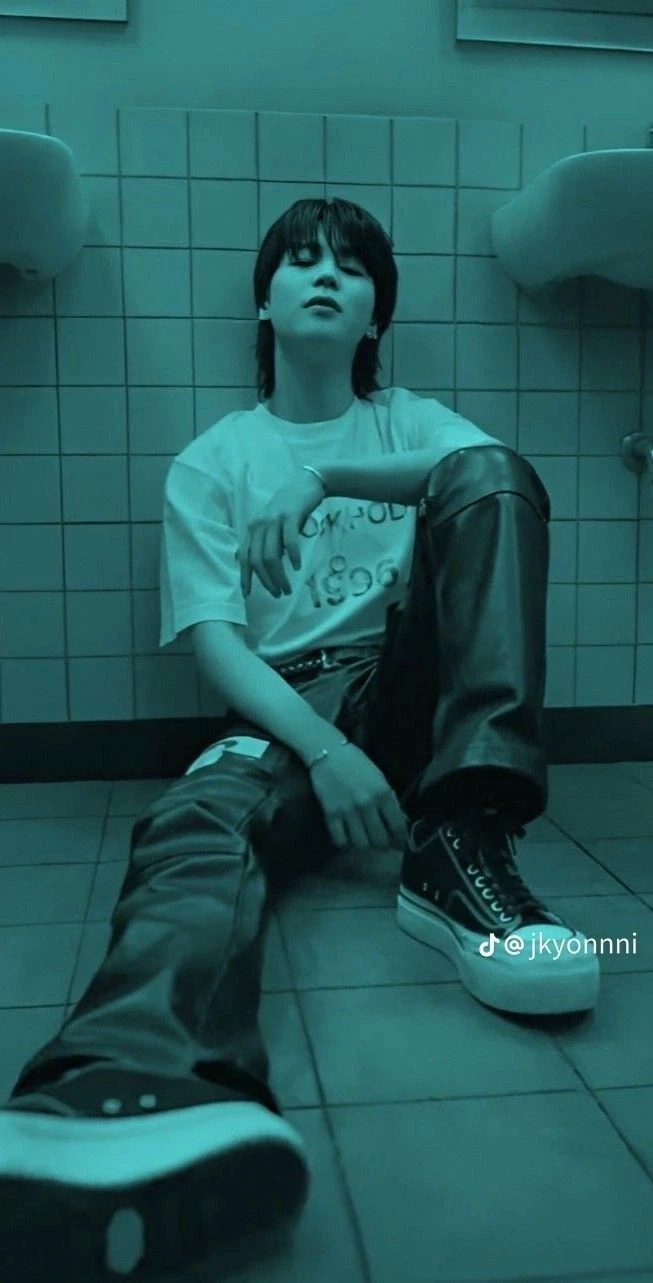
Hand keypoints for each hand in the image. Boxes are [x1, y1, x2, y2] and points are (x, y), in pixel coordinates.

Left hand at [239, 465, 324, 598]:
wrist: (305, 483)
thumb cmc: (289, 508)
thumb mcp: (271, 525)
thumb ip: (264, 543)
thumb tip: (254, 565)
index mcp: (252, 529)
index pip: (244, 557)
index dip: (244, 577)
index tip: (247, 595)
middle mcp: (259, 525)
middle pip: (257, 561)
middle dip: (266, 582)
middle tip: (277, 594)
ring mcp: (274, 520)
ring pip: (272, 556)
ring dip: (279, 576)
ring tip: (287, 589)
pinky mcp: (290, 516)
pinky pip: (289, 542)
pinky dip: (293, 557)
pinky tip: (297, 567)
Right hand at [308, 740, 407, 850]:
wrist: (328, 752)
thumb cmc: (357, 763)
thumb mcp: (379, 778)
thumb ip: (390, 800)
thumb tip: (400, 823)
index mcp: (383, 793)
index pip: (397, 827)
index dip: (400, 840)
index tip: (398, 843)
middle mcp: (367, 804)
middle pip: (380, 840)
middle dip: (383, 846)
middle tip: (382, 844)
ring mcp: (348, 810)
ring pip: (361, 844)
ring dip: (365, 846)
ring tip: (365, 841)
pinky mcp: (331, 813)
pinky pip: (340, 840)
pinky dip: (345, 843)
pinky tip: (347, 837)